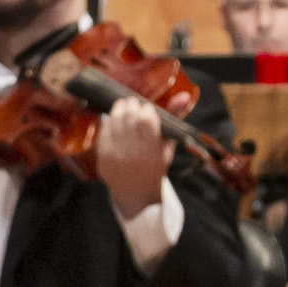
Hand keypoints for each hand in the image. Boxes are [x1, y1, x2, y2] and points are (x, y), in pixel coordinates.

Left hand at [91, 99, 171, 221]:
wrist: (135, 190)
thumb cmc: (155, 164)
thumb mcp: (168, 145)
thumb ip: (176, 118)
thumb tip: (185, 95)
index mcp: (151, 151)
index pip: (145, 119)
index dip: (147, 110)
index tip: (149, 112)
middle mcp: (132, 152)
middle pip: (129, 116)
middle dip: (133, 106)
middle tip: (136, 108)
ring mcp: (115, 153)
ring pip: (115, 118)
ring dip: (121, 109)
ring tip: (127, 111)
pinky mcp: (102, 153)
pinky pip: (105, 128)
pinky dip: (111, 120)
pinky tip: (117, 122)